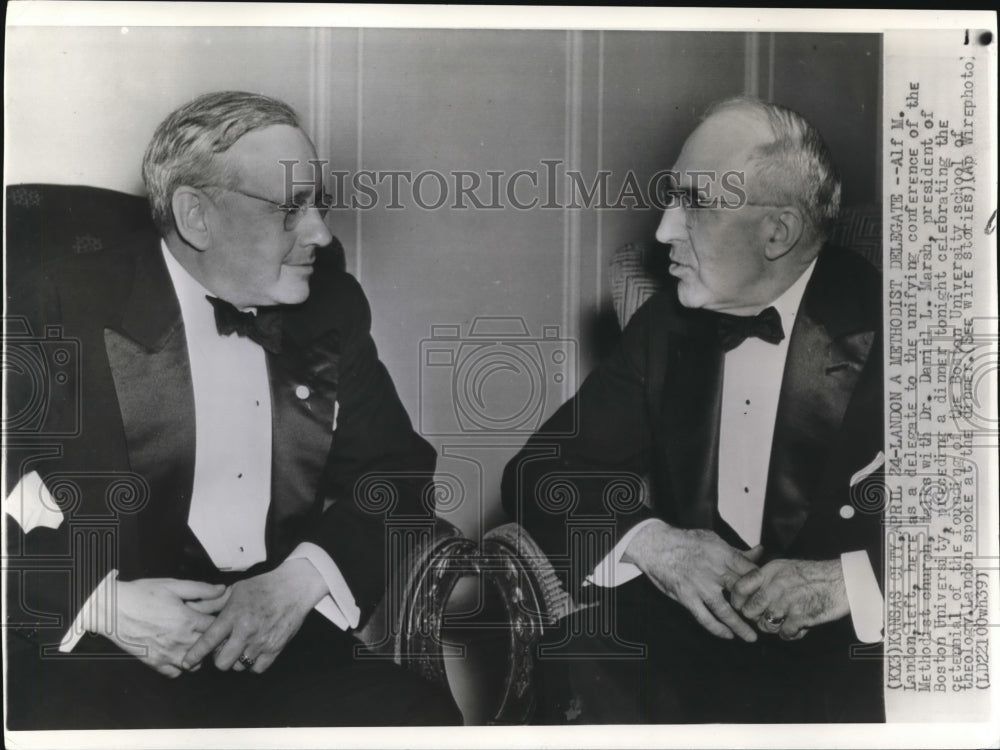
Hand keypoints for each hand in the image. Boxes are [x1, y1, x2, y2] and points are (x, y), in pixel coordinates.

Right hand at [94, 578, 227, 676]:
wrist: (111, 609)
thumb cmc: (141, 594)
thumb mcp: (173, 585)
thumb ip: (200, 589)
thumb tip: (222, 589)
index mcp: (188, 620)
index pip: (216, 627)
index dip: (220, 622)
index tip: (218, 619)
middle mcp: (180, 640)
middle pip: (208, 647)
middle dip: (211, 639)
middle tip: (207, 632)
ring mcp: (167, 654)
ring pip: (194, 664)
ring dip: (197, 655)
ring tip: (193, 643)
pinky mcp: (154, 663)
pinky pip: (175, 673)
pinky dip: (179, 666)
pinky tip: (177, 653)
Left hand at [182, 558, 327, 673]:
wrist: (294, 588)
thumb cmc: (263, 587)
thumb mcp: (236, 589)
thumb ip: (214, 602)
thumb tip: (192, 608)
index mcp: (234, 615)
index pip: (209, 640)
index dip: (195, 654)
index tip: (186, 662)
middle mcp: (246, 631)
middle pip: (222, 662)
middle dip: (219, 658)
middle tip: (223, 648)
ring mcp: (262, 642)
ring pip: (239, 666)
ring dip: (236, 659)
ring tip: (241, 647)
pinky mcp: (276, 648)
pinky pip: (257, 668)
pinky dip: (253, 664)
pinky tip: (253, 652)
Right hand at [623, 520, 762, 641]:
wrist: (656, 546)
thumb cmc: (685, 541)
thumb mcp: (713, 540)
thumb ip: (737, 551)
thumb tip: (759, 551)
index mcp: (724, 555)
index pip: (752, 572)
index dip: (762, 584)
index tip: (767, 593)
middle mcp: (714, 572)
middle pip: (742, 593)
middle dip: (755, 607)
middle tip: (764, 617)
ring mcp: (700, 587)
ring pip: (726, 611)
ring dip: (740, 626)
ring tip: (751, 637)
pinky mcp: (687, 598)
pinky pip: (705, 618)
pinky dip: (717, 629)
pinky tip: (727, 635)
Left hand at [728, 558, 848, 639]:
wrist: (843, 581)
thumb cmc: (815, 575)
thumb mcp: (786, 567)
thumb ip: (767, 577)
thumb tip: (748, 590)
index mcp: (770, 571)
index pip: (740, 587)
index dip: (737, 600)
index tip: (742, 607)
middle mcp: (775, 585)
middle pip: (749, 610)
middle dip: (756, 617)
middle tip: (766, 617)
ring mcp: (787, 602)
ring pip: (765, 624)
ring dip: (774, 627)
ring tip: (785, 622)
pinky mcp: (800, 616)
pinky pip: (784, 634)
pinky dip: (790, 634)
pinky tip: (798, 627)